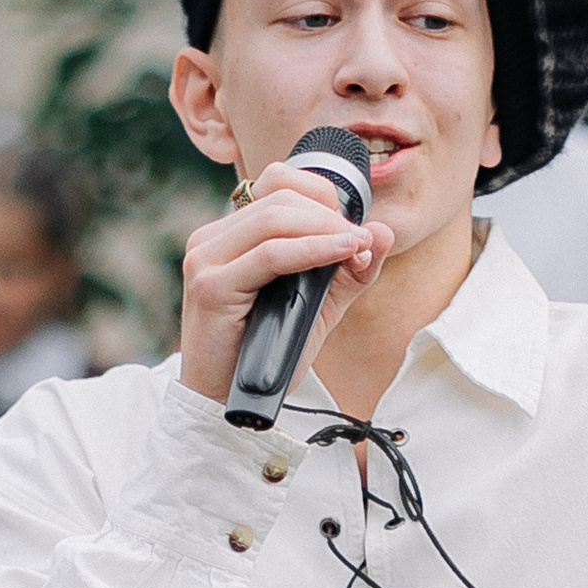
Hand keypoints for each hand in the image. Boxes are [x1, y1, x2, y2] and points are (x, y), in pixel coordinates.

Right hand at [176, 160, 394, 407]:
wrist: (226, 404)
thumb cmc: (266, 357)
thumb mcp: (317, 307)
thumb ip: (347, 271)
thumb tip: (380, 231)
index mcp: (228, 236)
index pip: (277, 183)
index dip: (322, 196)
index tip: (352, 230)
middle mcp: (211, 240)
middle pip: (280, 196)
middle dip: (330, 215)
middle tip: (361, 243)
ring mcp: (206, 259)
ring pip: (276, 218)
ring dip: (327, 229)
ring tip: (356, 248)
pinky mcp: (211, 285)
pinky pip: (270, 254)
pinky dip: (313, 251)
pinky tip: (342, 253)